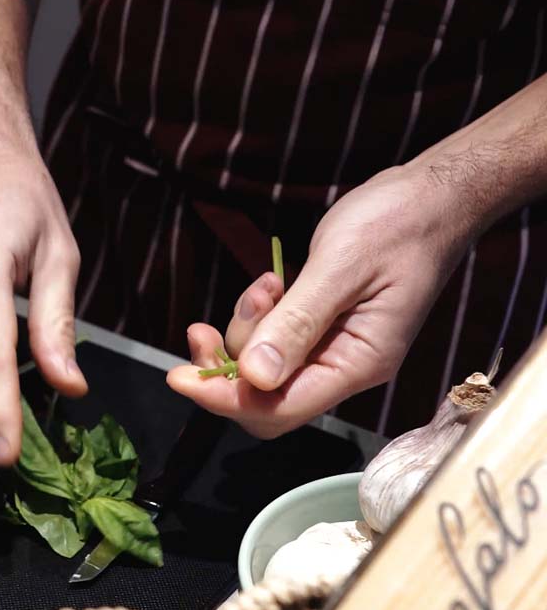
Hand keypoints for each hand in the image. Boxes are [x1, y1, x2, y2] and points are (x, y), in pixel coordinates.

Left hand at [167, 167, 469, 437]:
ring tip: (265, 284)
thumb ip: (297, 324)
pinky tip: (271, 283)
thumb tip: (254, 378)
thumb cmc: (396, 225)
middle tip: (199, 328)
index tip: (178, 378)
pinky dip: (260, 314)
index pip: (278, 410)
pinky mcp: (321, 327)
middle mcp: (343, 367)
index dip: (224, 399)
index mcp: (357, 365)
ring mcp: (332, 348)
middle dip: (225, 365)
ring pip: (262, 365)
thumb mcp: (341, 269)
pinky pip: (274, 337)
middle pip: (263, 397)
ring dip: (246, 327)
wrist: (431, 198)